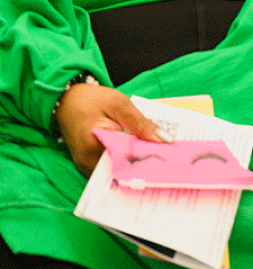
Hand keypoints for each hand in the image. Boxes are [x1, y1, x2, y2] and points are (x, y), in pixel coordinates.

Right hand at [55, 82, 169, 176]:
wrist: (67, 100)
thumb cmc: (91, 99)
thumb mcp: (120, 105)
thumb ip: (141, 123)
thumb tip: (164, 139)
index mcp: (94, 148)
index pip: (127, 162)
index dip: (149, 161)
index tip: (170, 159)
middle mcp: (88, 164)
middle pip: (123, 169)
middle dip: (145, 163)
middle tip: (169, 157)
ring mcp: (87, 166)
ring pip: (118, 169)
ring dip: (136, 161)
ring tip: (158, 154)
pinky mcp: (90, 164)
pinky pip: (112, 165)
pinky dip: (126, 159)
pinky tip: (141, 151)